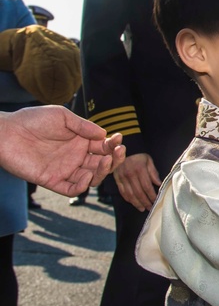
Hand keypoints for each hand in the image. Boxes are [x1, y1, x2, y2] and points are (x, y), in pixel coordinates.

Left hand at [0, 106, 125, 196]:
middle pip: (102, 164)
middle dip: (114, 159)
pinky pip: (72, 189)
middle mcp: (75, 157)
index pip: (103, 147)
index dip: (113, 144)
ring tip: (104, 162)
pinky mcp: (52, 180)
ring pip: (91, 178)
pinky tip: (87, 176)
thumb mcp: (61, 116)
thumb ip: (83, 126)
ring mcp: (65, 170)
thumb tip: (104, 134)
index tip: (119, 139)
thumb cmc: (31, 120)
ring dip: (102, 172)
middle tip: (118, 152)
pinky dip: (83, 186)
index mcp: (80, 141)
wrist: (6, 133)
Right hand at [114, 152, 160, 211]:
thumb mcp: (148, 160)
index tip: (156, 201)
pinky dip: (128, 199)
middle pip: (139, 193)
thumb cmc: (138, 156)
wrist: (122, 150)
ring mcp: (122, 178)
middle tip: (150, 208)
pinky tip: (133, 203)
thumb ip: (153, 172)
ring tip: (143, 208)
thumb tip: (159, 184)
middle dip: (145, 202)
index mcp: (139, 170)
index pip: (147, 187)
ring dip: (137, 203)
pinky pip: (122, 192)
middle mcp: (130, 175)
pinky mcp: (116, 180)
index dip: (152, 195)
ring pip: (130, 195)